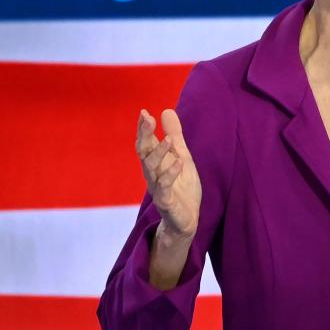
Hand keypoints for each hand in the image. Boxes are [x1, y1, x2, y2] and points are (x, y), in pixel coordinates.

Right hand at [136, 108, 201, 239]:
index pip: (145, 143)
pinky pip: (165, 187)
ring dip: (159, 152)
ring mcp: (157, 188)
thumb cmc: (182, 186)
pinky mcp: (166, 202)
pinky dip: (171, 174)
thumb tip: (166, 110)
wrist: (187, 219)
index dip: (143, 129)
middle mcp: (152, 174)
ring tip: (169, 139)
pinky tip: (179, 162)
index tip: (144, 112)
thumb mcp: (182, 156)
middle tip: (147, 118)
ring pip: (151, 169)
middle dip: (144, 135)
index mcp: (155, 162)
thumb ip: (175, 135)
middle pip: (143, 152)